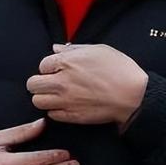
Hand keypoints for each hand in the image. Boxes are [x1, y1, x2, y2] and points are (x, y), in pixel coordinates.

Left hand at [26, 43, 147, 126]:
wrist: (133, 95)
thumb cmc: (119, 69)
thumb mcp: (98, 50)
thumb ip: (73, 49)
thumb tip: (56, 48)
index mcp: (67, 62)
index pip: (42, 65)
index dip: (49, 67)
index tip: (57, 70)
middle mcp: (62, 81)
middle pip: (33, 84)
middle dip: (39, 83)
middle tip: (50, 83)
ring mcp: (65, 100)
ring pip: (38, 101)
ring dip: (45, 97)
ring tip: (56, 96)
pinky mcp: (72, 116)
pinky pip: (51, 115)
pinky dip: (55, 111)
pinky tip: (66, 105)